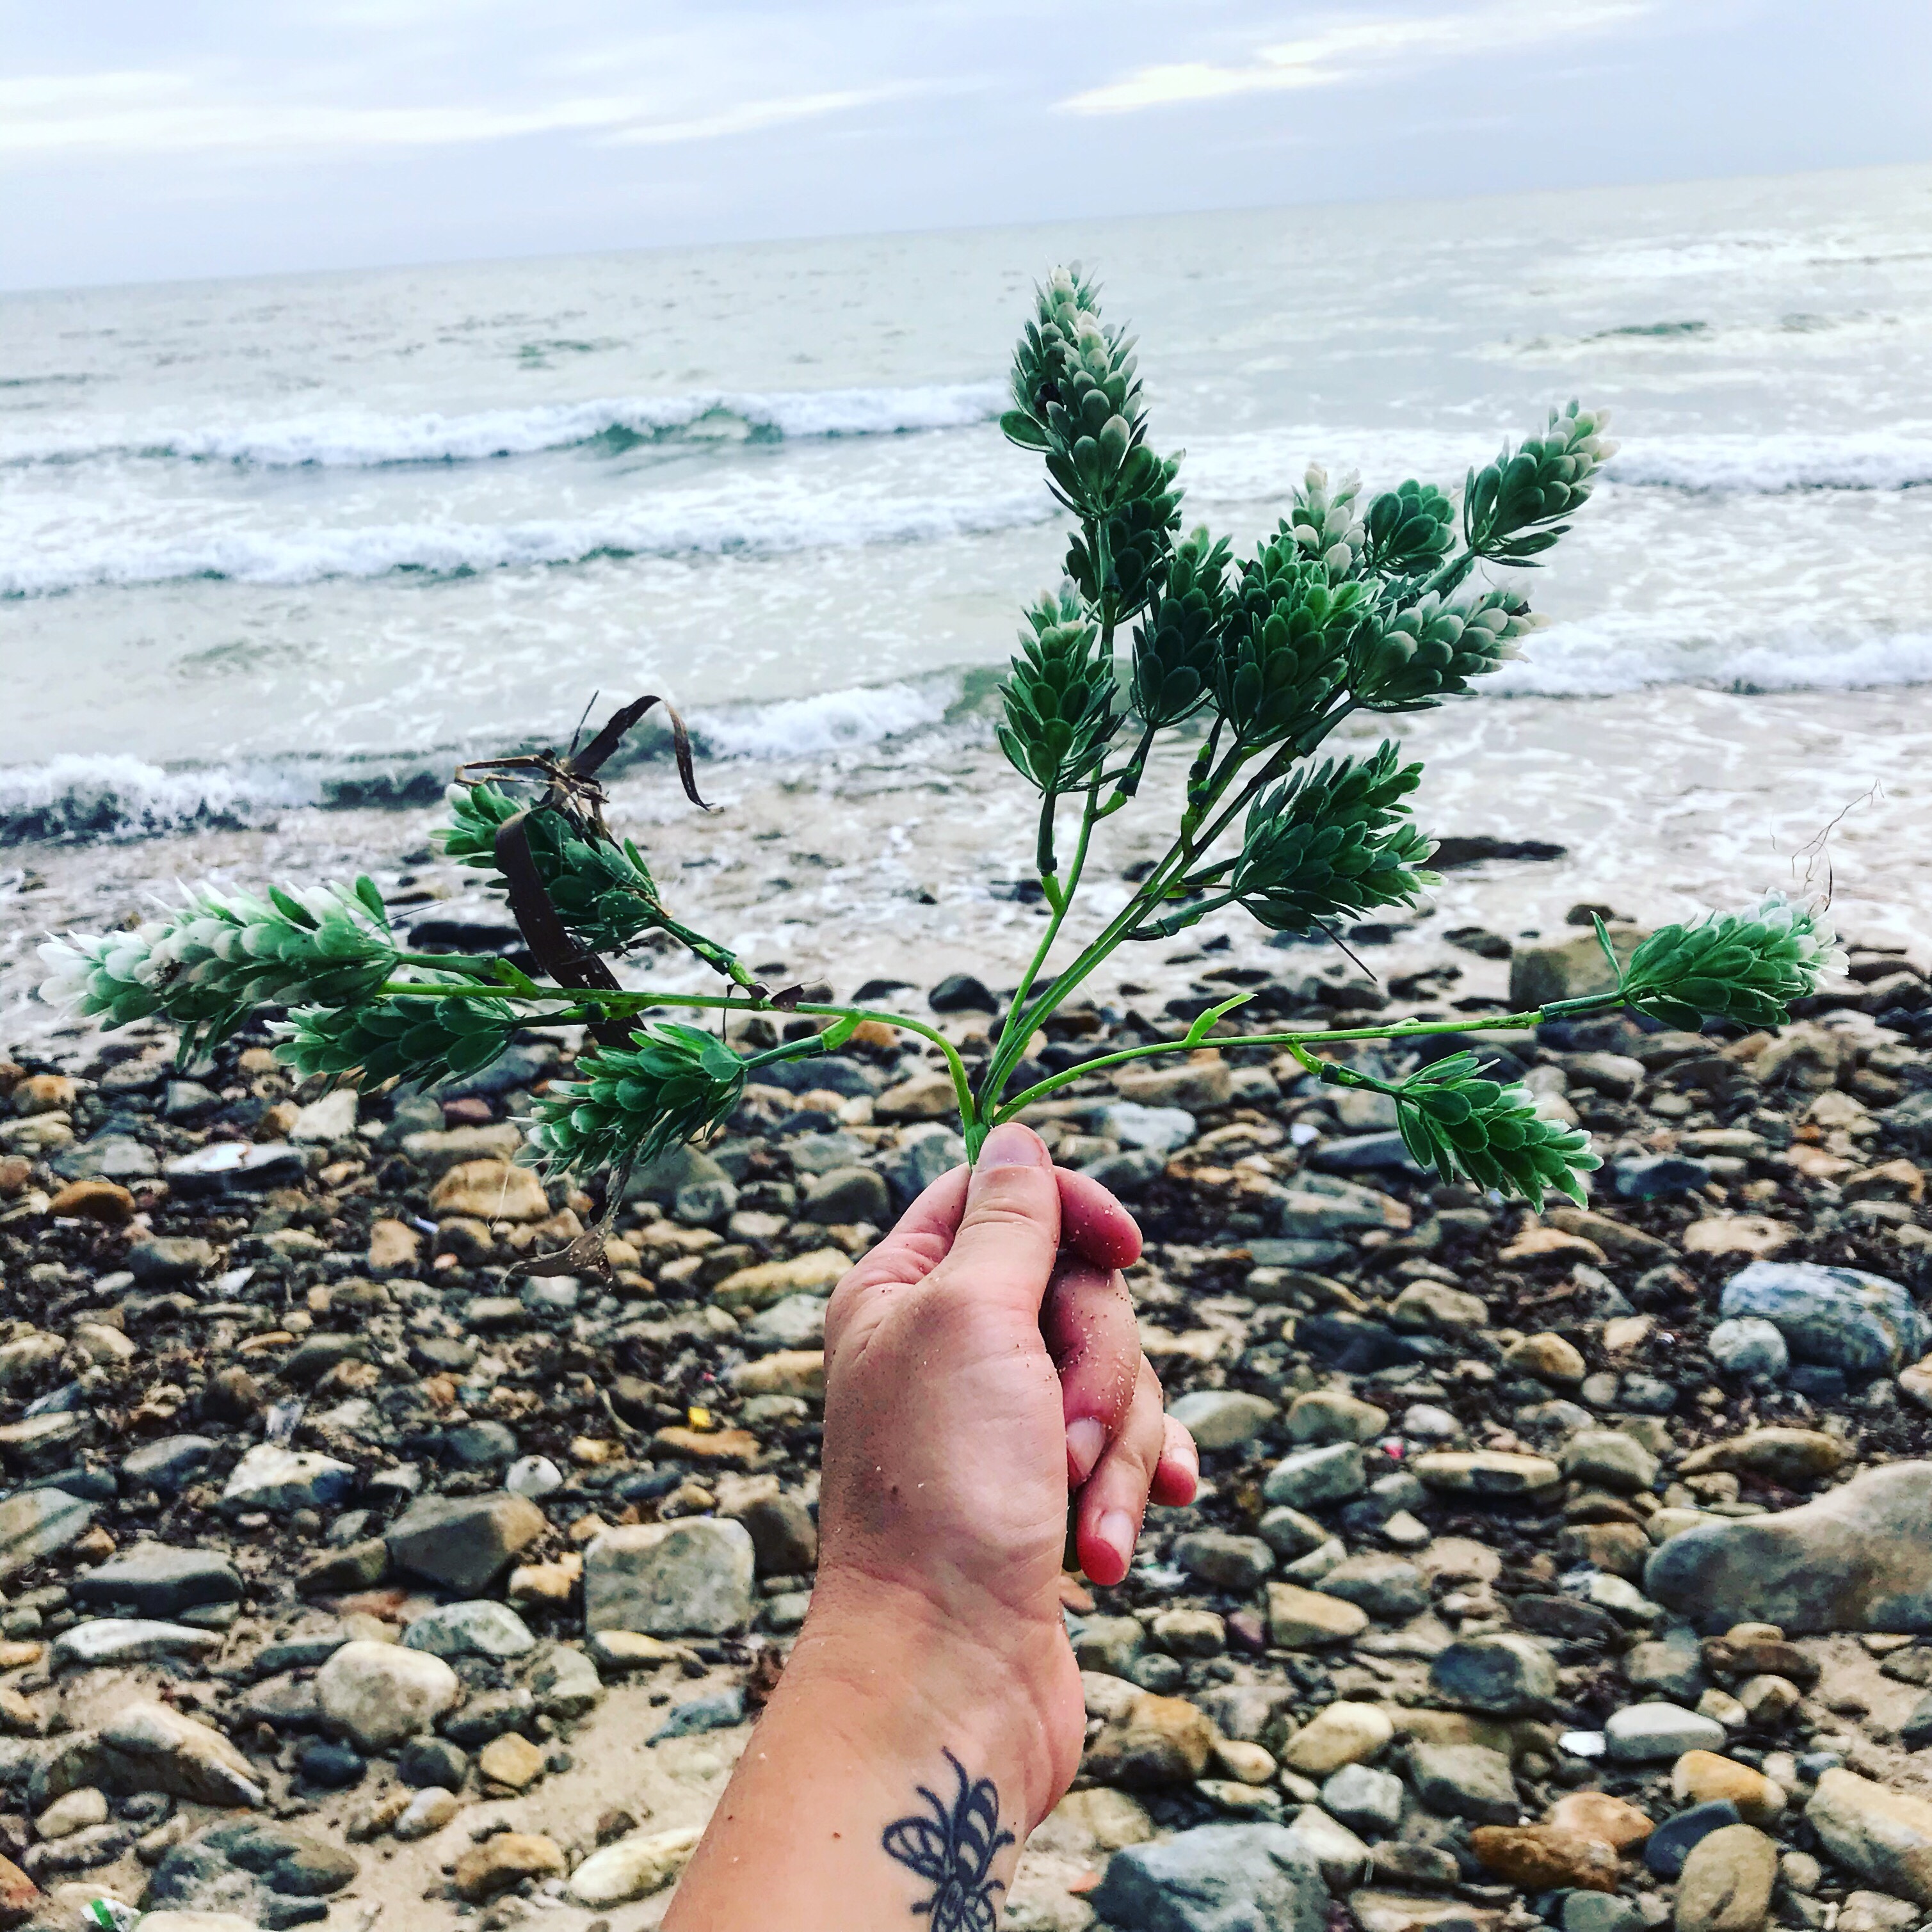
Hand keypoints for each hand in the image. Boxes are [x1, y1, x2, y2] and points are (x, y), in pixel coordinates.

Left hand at [804, 1120, 1198, 1823]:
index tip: (1121, 1250)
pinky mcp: (1045, 1491)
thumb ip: (1005, 1222)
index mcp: (903, 1292)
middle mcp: (946, 1349)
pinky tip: (1121, 1536)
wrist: (946, 1678)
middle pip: (1077, 1289)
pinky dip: (1129, 1491)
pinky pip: (1123, 1450)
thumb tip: (1012, 1135)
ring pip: (1113, 1374)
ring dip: (1112, 1445)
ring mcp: (1000, 1424)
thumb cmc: (944, 1494)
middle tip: (1059, 1434)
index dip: (1071, 1211)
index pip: (999, 1195)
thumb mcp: (970, 1321)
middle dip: (1096, 1364)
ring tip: (1075, 1517)